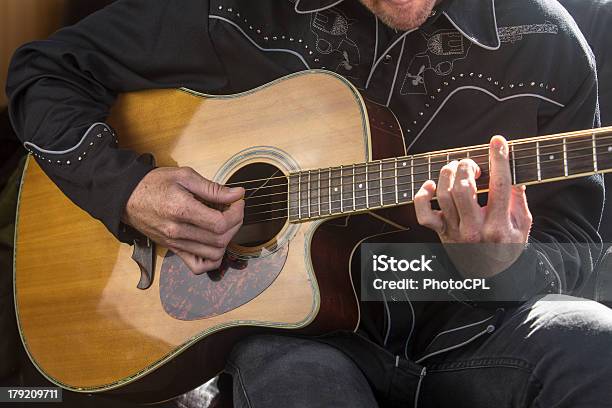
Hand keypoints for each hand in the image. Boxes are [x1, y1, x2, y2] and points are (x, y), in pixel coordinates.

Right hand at [123, 167, 243, 273]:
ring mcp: (175, 244)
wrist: (127, 197)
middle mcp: (178, 231)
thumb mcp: (184, 176)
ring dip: (227, 240)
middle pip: (220, 239)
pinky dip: (212, 259)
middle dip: (235, 224)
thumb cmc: (155, 183)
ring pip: (214, 254)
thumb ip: (213, 188)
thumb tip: (237, 194)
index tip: (238, 201)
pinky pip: (198, 266)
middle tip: (233, 210)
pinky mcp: (173, 250)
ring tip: (224, 224)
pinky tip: (214, 243)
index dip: (236, 213)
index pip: (220, 223)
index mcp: (181, 210)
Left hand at [414, 136, 532, 277]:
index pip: (500, 186)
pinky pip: (423, 214)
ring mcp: (455, 231)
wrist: (490, 276)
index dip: (499, 160)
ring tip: (457, 168)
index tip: (498, 142)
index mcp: (499, 226)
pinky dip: (422, 196)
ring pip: (443, 195)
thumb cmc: (507, 247)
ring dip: (448, 174)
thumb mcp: (523, 225)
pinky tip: (430, 185)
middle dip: (467, 167)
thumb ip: (519, 200)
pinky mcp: (441, 232)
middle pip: (463, 189)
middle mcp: (475, 229)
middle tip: (472, 164)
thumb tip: (515, 175)